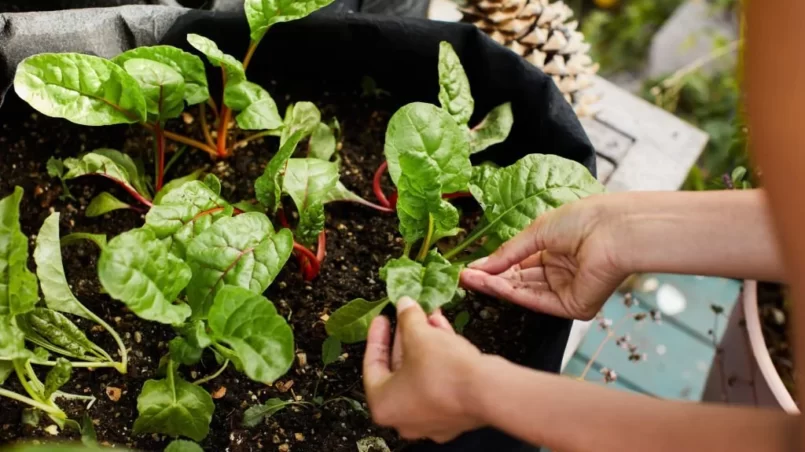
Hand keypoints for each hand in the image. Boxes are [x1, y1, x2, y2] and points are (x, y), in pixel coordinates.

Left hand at [363, 297, 484, 442]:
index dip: (377, 336)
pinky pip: (439, 382)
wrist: (488, 392)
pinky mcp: (453, 415)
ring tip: (430, 317)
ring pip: (421, 373)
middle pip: (399, 368)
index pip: (372, 365)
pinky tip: (444, 332)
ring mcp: (430, 419)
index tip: (382, 319)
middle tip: (408, 315)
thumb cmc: (444, 370)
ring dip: (425, 343)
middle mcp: (404, 418)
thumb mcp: (418, 335)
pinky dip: (440, 358)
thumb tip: (405, 306)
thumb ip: (407, 318)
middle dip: (407, 337)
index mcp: (384, 405)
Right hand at [460, 195, 625, 319]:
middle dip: (491, 278)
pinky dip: (512, 293)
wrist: (614, 229)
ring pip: (524, 291)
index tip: (471, 267)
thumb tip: (481, 266)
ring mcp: (567, 291)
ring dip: (496, 286)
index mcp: (557, 251)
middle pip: (519, 280)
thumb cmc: (585, 220)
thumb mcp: (537, 231)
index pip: (520, 263)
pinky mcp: (573, 306)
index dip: (495, 266)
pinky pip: (537, 301)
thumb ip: (508, 252)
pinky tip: (490, 284)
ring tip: (470, 280)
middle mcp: (562, 272)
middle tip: (464, 276)